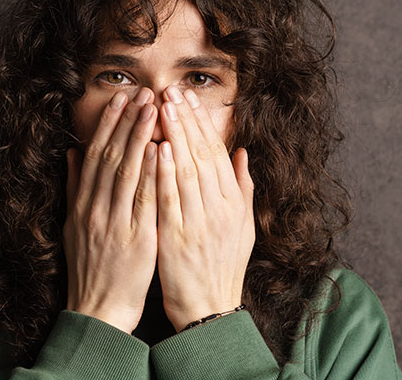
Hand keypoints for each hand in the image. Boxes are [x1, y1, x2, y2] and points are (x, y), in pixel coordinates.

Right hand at [64, 88, 158, 333]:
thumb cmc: (89, 266)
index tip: (120, 99)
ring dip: (139, 138)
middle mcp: (95, 209)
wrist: (96, 309)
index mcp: (82, 204)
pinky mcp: (135, 239)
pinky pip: (142, 201)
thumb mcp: (73, 225)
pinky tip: (158, 150)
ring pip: (126, 173)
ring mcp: (114, 223)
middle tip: (142, 93)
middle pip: (110, 157)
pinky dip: (150, 173)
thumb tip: (72, 154)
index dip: (108, 125)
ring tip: (152, 109)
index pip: (95, 156)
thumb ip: (74, 188)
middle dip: (126, 122)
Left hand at [156, 86, 254, 331]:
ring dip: (174, 137)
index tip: (187, 98)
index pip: (215, 153)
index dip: (200, 123)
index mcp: (232, 204)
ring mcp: (198, 224)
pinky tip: (159, 149)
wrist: (209, 311)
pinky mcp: (177, 240)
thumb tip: (242, 153)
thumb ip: (242, 188)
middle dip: (184, 120)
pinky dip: (166, 173)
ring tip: (162, 107)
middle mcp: (218, 209)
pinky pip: (171, 201)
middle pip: (201, 155)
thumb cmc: (222, 266)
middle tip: (170, 90)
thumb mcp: (242, 227)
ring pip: (187, 171)